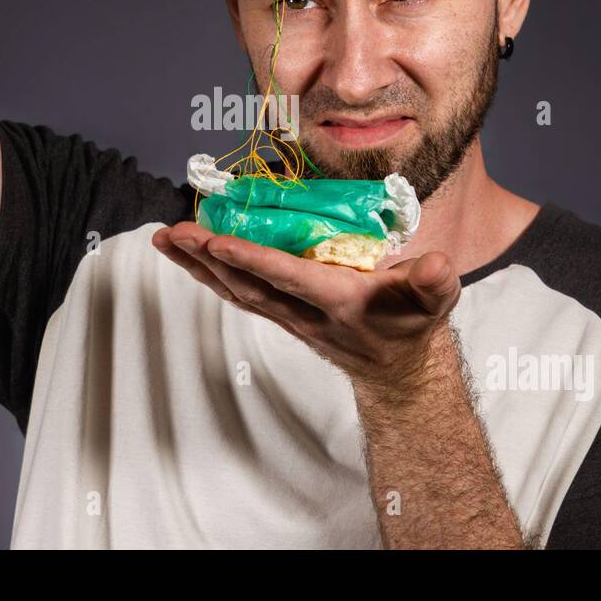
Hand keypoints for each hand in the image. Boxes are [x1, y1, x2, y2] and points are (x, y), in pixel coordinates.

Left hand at [151, 221, 460, 392]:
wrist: (399, 368)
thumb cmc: (414, 323)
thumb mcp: (434, 300)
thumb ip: (433, 281)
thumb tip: (435, 264)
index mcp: (338, 301)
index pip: (288, 276)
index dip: (252, 260)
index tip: (217, 242)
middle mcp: (304, 312)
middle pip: (247, 284)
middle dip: (208, 259)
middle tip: (172, 232)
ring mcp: (289, 316)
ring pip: (236, 291)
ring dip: (198, 266)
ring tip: (165, 238)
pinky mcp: (282, 314)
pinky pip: (240, 293)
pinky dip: (211, 274)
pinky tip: (190, 256)